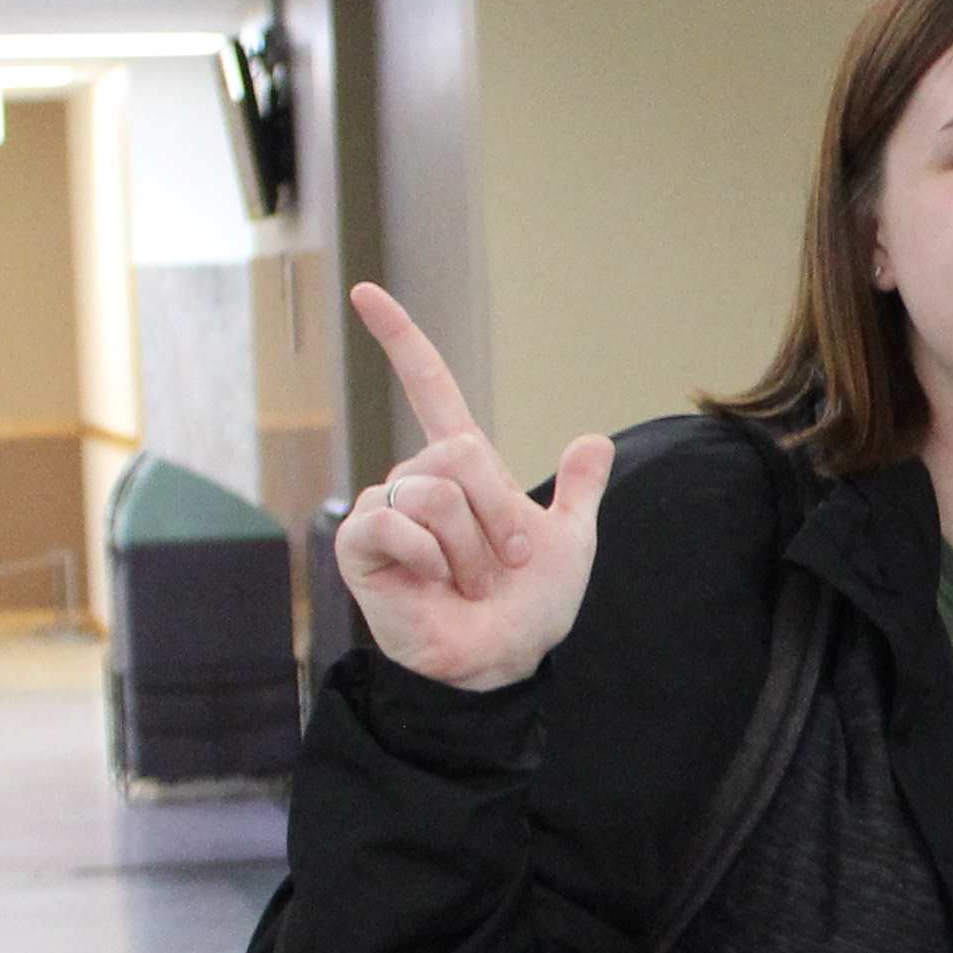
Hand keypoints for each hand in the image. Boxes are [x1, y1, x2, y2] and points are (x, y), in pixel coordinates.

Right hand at [330, 281, 612, 693]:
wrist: (504, 660)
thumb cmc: (530, 608)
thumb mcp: (570, 543)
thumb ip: (577, 492)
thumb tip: (593, 442)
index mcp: (462, 470)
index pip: (428, 387)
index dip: (400, 339)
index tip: (366, 292)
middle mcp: (417, 481)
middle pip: (459, 451)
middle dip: (498, 511)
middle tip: (506, 560)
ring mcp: (384, 510)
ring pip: (435, 492)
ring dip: (470, 547)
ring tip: (468, 581)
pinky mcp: (358, 545)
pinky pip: (395, 522)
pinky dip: (431, 557)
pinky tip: (434, 583)